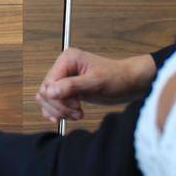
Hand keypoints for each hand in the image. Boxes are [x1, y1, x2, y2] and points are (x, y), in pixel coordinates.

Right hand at [35, 48, 156, 123]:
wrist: (130, 83)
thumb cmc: (117, 78)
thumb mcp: (96, 83)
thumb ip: (72, 86)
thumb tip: (49, 92)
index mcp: (67, 59)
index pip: (49, 83)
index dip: (59, 98)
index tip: (76, 106)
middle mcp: (63, 67)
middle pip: (46, 91)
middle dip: (60, 106)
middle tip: (78, 112)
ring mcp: (65, 79)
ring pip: (48, 98)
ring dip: (60, 110)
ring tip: (78, 114)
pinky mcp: (69, 90)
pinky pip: (53, 102)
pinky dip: (59, 112)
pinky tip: (69, 116)